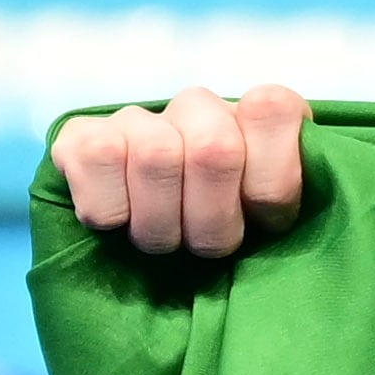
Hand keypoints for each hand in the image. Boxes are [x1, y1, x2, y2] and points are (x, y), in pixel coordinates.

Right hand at [52, 85, 308, 257]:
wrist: (161, 270)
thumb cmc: (237, 251)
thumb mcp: (282, 233)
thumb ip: (295, 200)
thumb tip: (295, 196)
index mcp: (263, 115)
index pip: (272, 108)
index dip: (270, 184)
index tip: (266, 221)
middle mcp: (200, 104)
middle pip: (215, 149)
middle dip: (215, 222)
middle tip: (209, 249)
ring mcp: (138, 118)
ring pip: (156, 155)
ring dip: (163, 224)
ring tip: (167, 240)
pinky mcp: (79, 137)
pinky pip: (98, 161)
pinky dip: (113, 210)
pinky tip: (124, 219)